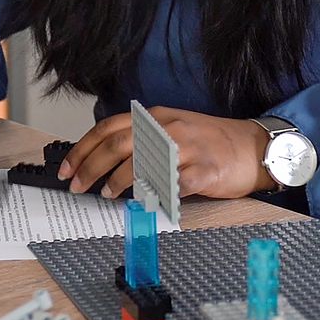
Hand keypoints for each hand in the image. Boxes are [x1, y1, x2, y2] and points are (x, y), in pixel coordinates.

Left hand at [61, 107, 272, 200]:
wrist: (252, 147)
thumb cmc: (208, 142)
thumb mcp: (171, 128)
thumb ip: (141, 138)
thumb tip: (102, 159)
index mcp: (155, 116)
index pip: (108, 129)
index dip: (83, 149)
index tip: (67, 168)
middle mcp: (167, 128)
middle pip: (118, 145)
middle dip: (91, 168)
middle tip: (77, 186)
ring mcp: (186, 148)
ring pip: (141, 163)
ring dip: (118, 182)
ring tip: (107, 195)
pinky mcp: (203, 170)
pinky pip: (173, 185)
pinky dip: (155, 195)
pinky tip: (145, 203)